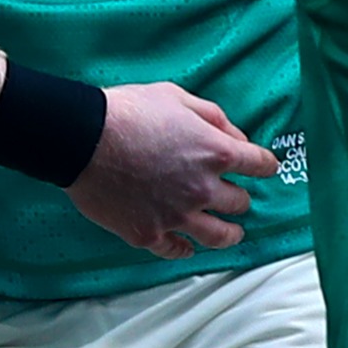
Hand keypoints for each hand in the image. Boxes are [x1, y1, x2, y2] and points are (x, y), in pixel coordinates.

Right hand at [70, 82, 279, 259]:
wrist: (82, 139)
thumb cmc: (128, 111)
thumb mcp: (177, 97)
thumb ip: (214, 118)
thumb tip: (237, 137)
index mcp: (215, 153)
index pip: (260, 165)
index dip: (265, 166)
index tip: (264, 169)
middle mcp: (202, 188)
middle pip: (240, 203)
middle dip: (239, 197)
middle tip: (235, 197)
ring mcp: (176, 215)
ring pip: (219, 236)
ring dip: (229, 234)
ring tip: (232, 234)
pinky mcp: (149, 233)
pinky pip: (176, 250)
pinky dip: (184, 248)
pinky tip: (187, 246)